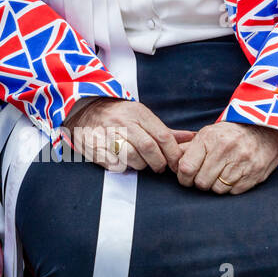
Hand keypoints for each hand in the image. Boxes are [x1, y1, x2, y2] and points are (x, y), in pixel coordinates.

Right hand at [61, 97, 190, 172]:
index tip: (175, 164)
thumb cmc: (120, 115)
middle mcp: (122, 121)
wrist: (85, 109)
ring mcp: (107, 134)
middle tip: (159, 167)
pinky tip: (124, 162)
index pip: (163, 136)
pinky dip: (123, 167)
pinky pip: (115, 164)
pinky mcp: (94, 146)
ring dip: (141, 165)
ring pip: (132, 158)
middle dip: (158, 163)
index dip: (173, 154)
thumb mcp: (142, 116)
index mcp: (137, 113)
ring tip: (140, 163)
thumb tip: (192, 138)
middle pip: (149, 148)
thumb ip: (166, 131)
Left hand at [176, 122, 277, 193]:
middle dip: (198, 183)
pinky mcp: (254, 175)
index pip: (186, 167)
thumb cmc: (229, 134)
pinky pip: (233, 192)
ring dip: (214, 186)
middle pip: (201, 182)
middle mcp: (225, 150)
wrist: (264, 132)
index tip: (184, 178)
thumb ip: (187, 148)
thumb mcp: (207, 134)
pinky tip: (230, 177)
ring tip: (216, 176)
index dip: (182, 177)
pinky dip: (229, 188)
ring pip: (217, 189)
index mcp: (209, 139)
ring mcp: (242, 163)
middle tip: (201, 178)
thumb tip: (169, 160)